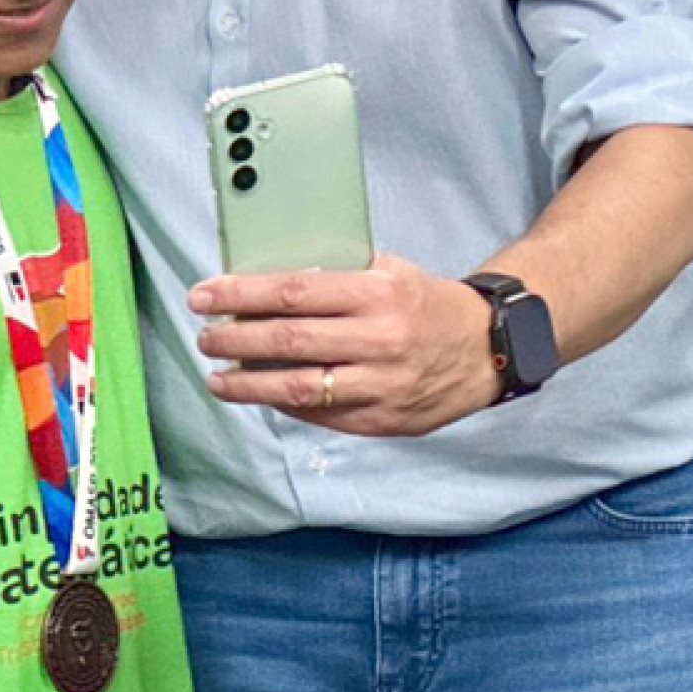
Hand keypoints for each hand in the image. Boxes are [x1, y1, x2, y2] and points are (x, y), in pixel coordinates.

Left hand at [189, 254, 500, 437]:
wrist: (488, 349)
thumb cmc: (426, 303)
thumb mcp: (390, 271)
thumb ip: (339, 275)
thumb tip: (270, 280)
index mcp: (377, 293)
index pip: (295, 292)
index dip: (242, 295)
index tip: (206, 296)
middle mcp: (379, 340)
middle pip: (290, 340)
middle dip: (236, 339)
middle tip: (205, 337)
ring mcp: (381, 386)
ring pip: (300, 388)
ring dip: (250, 384)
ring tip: (218, 378)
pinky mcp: (382, 420)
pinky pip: (322, 416)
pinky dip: (285, 405)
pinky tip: (261, 395)